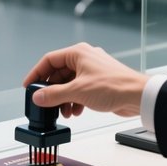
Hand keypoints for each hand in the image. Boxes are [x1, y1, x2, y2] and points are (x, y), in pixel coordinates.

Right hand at [22, 43, 148, 117]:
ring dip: (64, 99)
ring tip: (64, 112)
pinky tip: (75, 111)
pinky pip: (79, 90)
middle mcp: (84, 59)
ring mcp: (91, 71)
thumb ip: (54, 94)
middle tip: (45, 103)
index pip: (49, 60)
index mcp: (77, 53)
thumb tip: (38, 96)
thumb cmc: (114, 86)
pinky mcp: (98, 83)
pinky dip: (74, 100)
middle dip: (52, 91)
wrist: (138, 96)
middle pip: (59, 74)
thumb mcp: (77, 91)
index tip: (29, 86)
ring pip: (69, 83)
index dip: (36, 74)